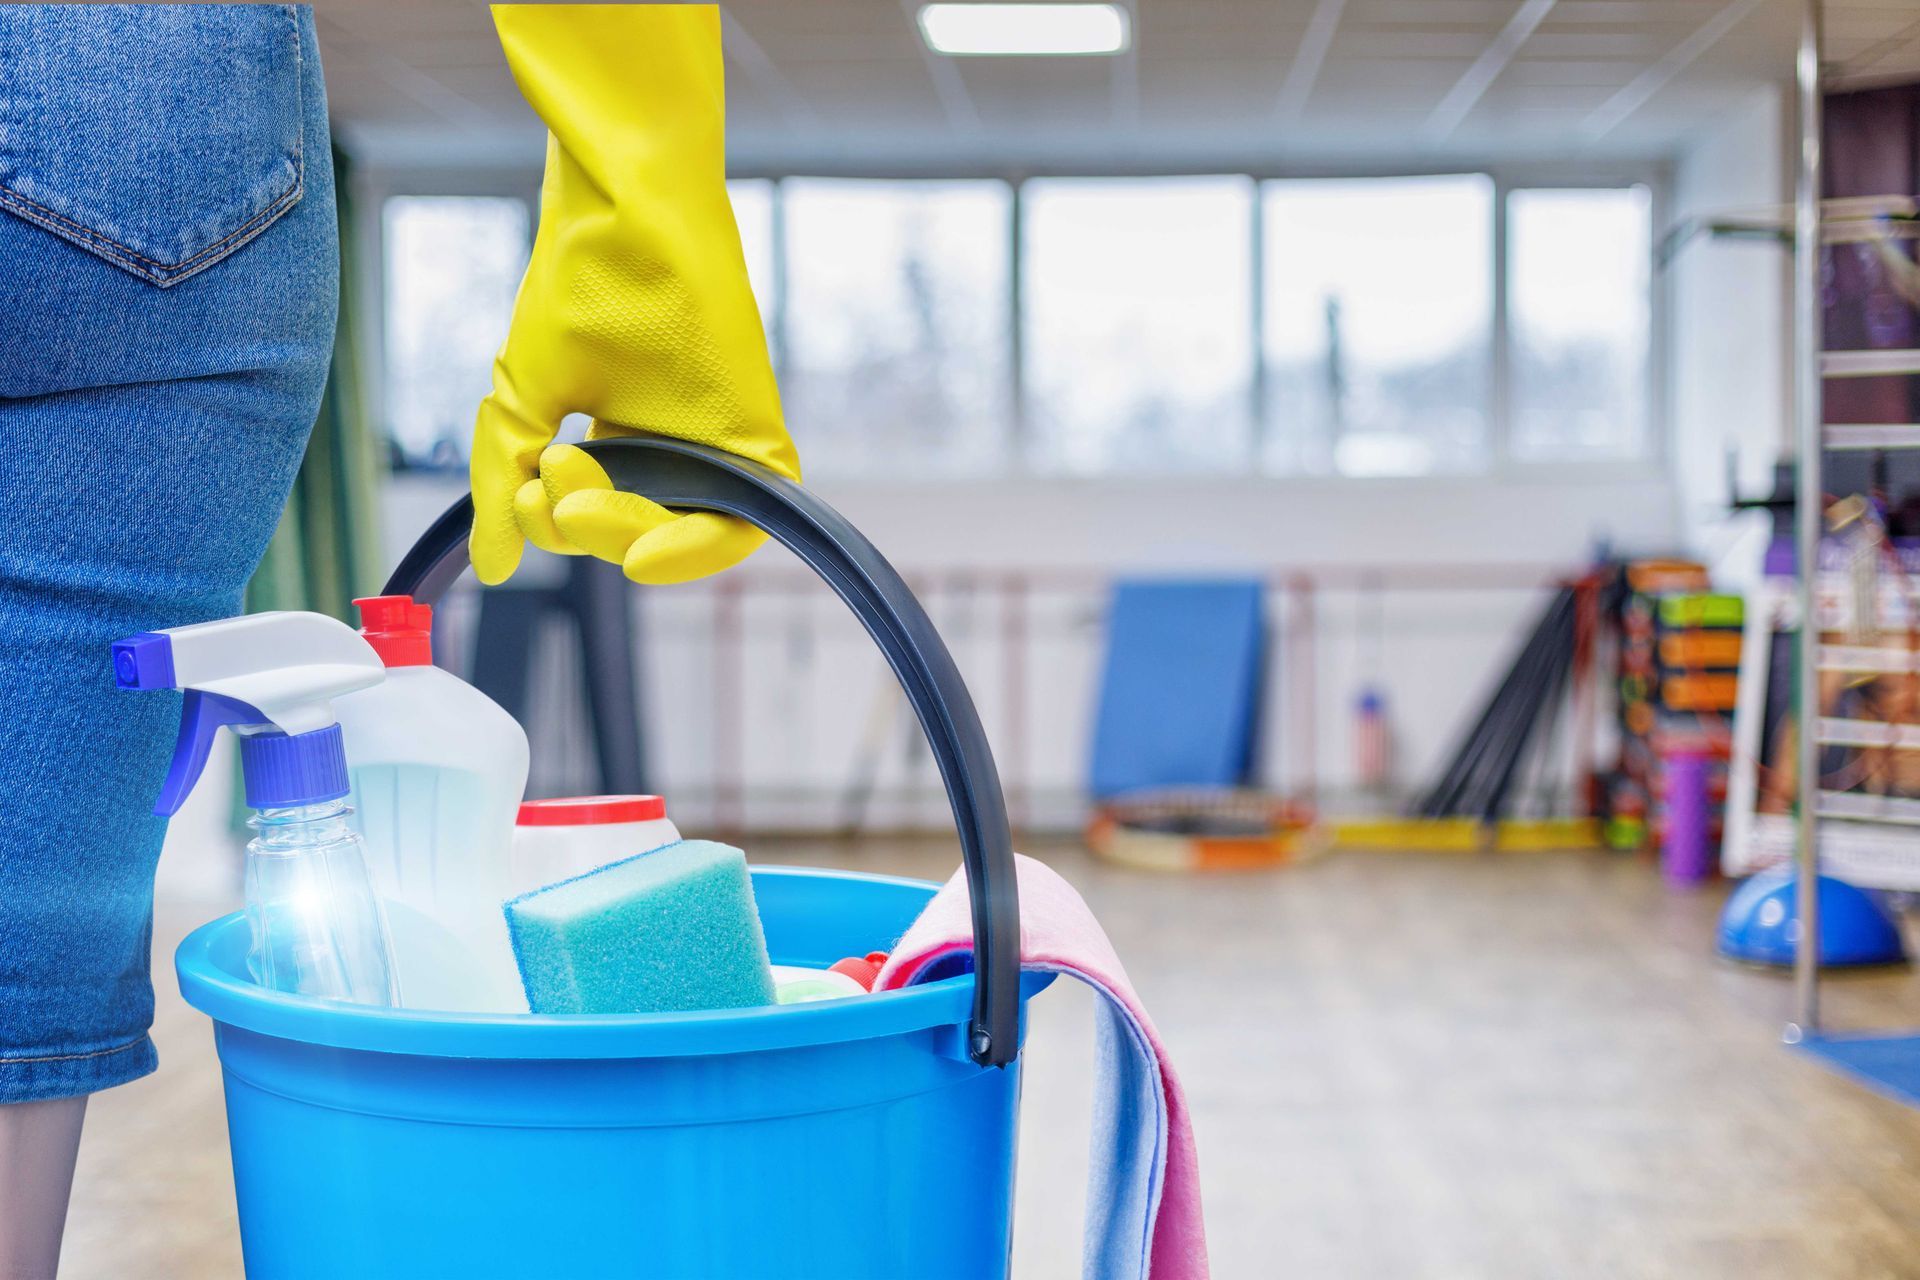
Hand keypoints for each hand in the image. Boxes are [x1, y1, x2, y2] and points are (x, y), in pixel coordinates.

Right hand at [469, 5, 797, 586]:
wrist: (623, 217)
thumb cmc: (577, 287)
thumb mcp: (522, 399)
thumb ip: (504, 480)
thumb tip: (494, 567)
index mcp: (624, 439)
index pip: (595, 519)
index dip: (560, 523)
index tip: (532, 484)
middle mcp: (676, 448)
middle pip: (634, 533)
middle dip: (586, 527)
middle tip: (555, 479)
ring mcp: (718, 445)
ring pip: (681, 539)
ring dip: (625, 538)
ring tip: (585, 503)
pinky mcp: (757, 441)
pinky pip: (740, 529)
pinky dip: (696, 554)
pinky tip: (645, 553)